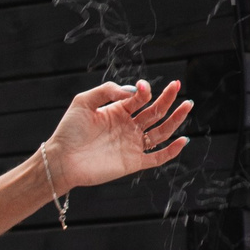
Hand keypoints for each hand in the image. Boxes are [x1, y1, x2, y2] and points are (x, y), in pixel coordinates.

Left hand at [42, 79, 191, 192]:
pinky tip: (182, 139)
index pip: (140, 99)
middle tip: (178, 86)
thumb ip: (108, 91)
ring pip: (161, 132)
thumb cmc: (69, 131)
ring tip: (187, 105)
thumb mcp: (84, 101)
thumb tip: (133, 91)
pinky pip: (157, 157)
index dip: (145, 91)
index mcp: (118, 112)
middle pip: (155, 112)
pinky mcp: (133, 163)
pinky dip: (171, 151)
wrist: (62, 160)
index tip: (144, 87)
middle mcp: (128, 127)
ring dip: (175, 119)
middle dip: (168, 99)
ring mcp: (132, 145)